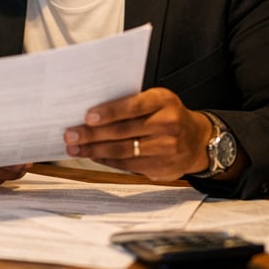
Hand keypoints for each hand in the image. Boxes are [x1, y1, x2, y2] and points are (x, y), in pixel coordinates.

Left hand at [63, 88, 212, 181]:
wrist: (198, 141)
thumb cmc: (168, 115)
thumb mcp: (157, 100)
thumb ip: (131, 103)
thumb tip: (92, 112)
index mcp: (163, 101)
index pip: (133, 106)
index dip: (110, 112)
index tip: (87, 117)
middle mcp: (167, 124)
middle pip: (123, 131)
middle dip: (92, 135)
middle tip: (70, 135)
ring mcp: (166, 148)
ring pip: (123, 151)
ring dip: (94, 150)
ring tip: (75, 148)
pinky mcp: (162, 167)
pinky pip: (128, 165)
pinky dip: (107, 160)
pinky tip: (92, 155)